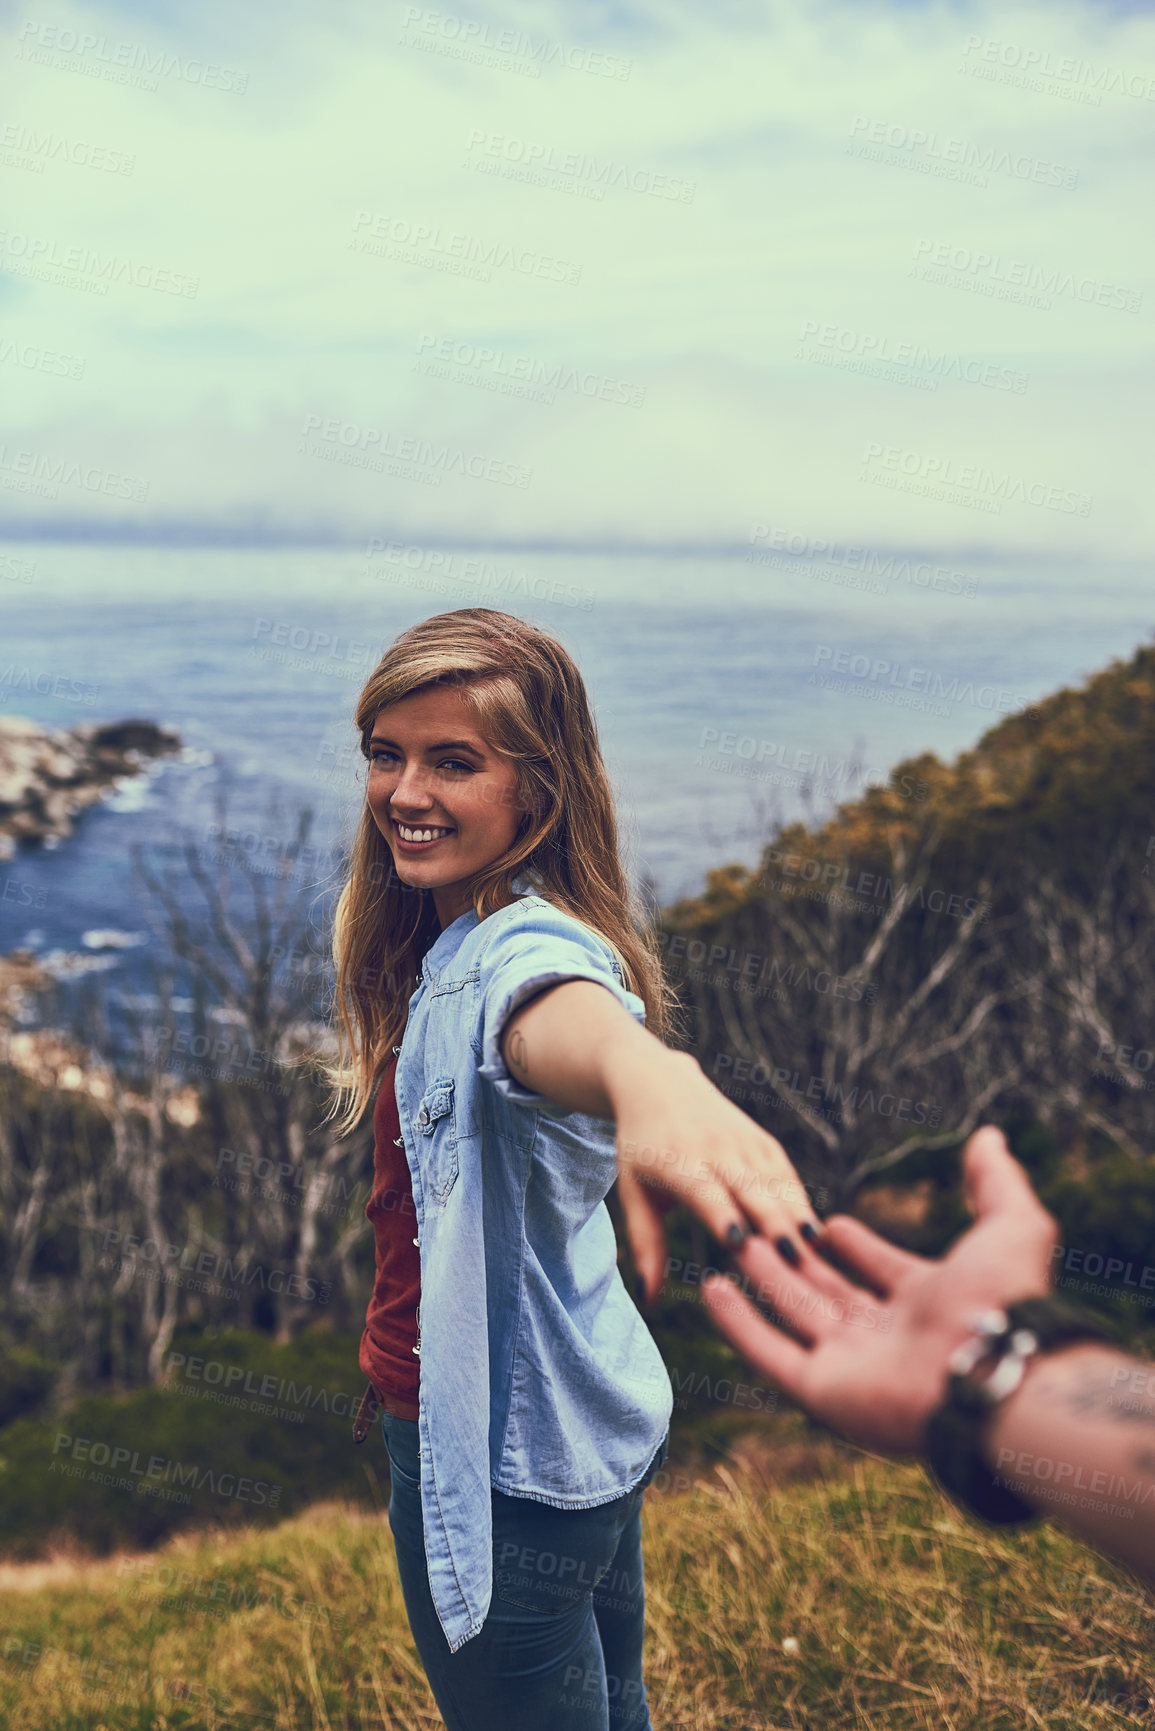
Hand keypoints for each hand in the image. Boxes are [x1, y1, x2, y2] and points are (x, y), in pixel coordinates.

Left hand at [612, 1050, 822, 1304]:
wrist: (659, 1082)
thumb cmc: (640, 1147)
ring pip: (775, 1183)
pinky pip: (785, 1174)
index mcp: (676, 1160)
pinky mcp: (762, 1140)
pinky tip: (818, 1233)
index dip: (723, 1214)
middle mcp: (713, 1148)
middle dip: (773, 1224)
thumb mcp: (633, 1190)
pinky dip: (802, 1202)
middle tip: (796, 1263)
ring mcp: (742, 1141)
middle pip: (749, 1189)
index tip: (740, 1244)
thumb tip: (650, 1297)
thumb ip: (644, 1242)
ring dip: (797, 1216)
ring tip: (818, 1254)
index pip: (704, 1190)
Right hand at [700, 1126, 1057, 1453]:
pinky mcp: (822, 1390)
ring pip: (794, 1315)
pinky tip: (713, 1289)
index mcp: (927, 1302)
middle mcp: (886, 1336)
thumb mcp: (1011, 1225)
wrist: (996, 1373)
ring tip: (731, 1244)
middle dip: (796, 1258)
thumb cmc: (1006, 1302)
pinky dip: (739, 1324)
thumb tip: (991, 1135)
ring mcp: (852, 1365)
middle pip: (829, 1291)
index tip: (829, 1223)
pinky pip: (770, 1353)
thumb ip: (996, 1182)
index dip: (856, 1247)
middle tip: (762, 1225)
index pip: (880, 1269)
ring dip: (763, 1281)